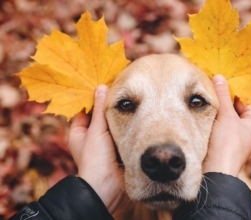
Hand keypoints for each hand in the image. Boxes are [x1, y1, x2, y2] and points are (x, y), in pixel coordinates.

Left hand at [67, 85, 124, 213]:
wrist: (107, 185)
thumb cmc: (95, 158)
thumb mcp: (96, 130)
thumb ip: (100, 109)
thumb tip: (101, 87)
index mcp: (78, 133)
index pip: (84, 110)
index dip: (92, 98)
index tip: (103, 85)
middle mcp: (90, 137)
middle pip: (99, 116)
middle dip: (108, 105)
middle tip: (119, 89)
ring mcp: (104, 142)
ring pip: (111, 123)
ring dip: (119, 115)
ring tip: (128, 98)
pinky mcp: (117, 147)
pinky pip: (121, 131)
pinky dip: (126, 124)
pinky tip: (134, 114)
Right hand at [203, 75, 250, 176]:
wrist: (216, 170)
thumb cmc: (227, 143)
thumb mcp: (226, 115)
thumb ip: (223, 95)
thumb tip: (219, 76)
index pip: (245, 101)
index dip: (233, 93)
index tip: (220, 84)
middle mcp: (248, 131)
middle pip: (234, 109)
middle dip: (223, 102)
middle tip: (210, 91)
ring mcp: (236, 138)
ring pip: (225, 118)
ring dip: (216, 111)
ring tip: (206, 102)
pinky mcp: (224, 143)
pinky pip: (219, 126)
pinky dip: (212, 121)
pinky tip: (204, 115)